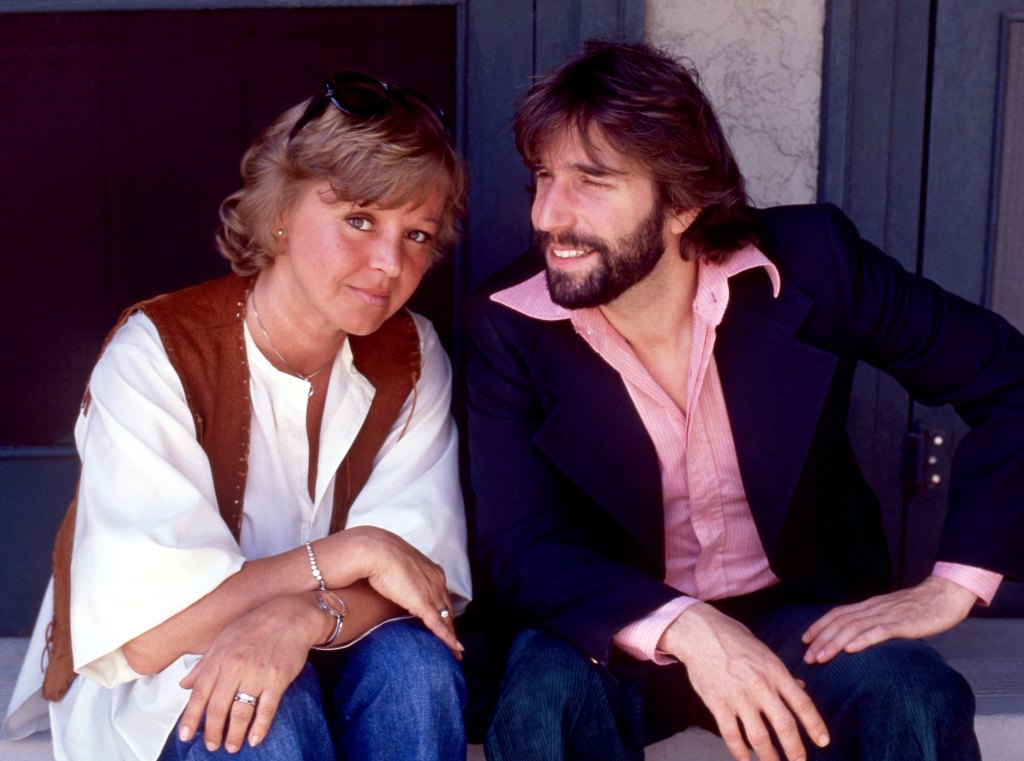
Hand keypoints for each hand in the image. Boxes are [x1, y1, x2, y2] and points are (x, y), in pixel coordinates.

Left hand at [177, 593, 325, 752]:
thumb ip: (204, 664)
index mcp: (220, 656)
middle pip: (218, 707)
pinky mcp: (278, 679)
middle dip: (213, 731)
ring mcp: (257, 673)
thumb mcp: (225, 638)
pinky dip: (259, 727)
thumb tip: (185, 684)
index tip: (186, 736)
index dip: (191, 717)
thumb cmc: (257, 625)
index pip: (200, 693)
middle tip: (212, 746)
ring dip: (234, 734)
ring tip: (231, 746)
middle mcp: (236, 666)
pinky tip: (255, 739)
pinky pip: (266, 709)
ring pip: (241, 712)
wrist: (292, 615)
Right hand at [318, 526, 461, 657]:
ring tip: (456, 652)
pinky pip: (439, 625)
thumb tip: (396, 585)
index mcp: (432, 570)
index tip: (446, 622)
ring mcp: (431, 592)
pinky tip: (455, 649)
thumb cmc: (379, 554)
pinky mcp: (422, 603)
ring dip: (452, 636)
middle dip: (451, 625)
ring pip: (446, 619)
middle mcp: (436, 581)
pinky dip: (448, 639)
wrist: (375, 550)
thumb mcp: (397, 566)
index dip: (445, 611)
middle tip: (455, 642)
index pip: (442, 595)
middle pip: (447, 608)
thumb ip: (402, 577)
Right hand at [660, 603, 829, 760]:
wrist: (699, 633)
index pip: (802, 703)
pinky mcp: (718, 704)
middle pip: (785, 726)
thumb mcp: (764, 651)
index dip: (815, 725)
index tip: (823, 741)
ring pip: (759, 737)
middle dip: (795, 750)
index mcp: (775, 671)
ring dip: (769, 757)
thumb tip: (801, 688)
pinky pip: (731, 735)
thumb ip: (782, 674)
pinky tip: (745, 760)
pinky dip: (739, 752)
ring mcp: (738, 697)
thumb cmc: (733, 639)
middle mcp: (760, 686)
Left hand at [801, 575, 975, 663]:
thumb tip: (859, 636)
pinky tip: (851, 649)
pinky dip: (863, 640)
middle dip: (821, 640)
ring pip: (854, 628)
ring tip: (821, 658)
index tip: (805, 640)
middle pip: (840, 622)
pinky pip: (880, 631)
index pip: (837, 613)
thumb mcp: (892, 612)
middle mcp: (874, 608)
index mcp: (870, 605)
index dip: (819, 626)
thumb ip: (876, 621)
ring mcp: (888, 615)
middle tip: (807, 657)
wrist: (945, 594)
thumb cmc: (920, 606)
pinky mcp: (904, 623)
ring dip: (835, 643)